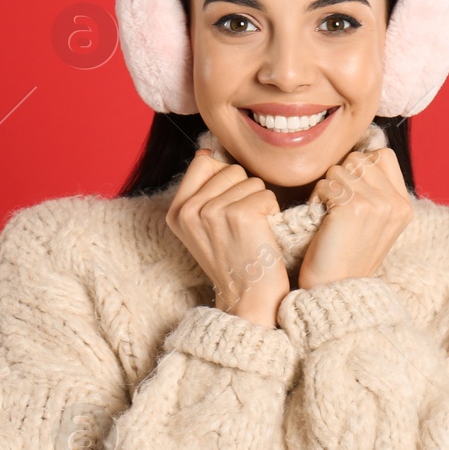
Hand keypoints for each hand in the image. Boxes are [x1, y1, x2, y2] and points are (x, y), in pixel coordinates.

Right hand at [166, 148, 289, 327]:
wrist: (248, 297)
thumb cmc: (235, 258)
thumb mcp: (204, 226)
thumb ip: (203, 191)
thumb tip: (208, 153)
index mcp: (177, 211)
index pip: (203, 162)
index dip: (225, 179)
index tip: (228, 210)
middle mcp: (189, 210)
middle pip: (230, 168)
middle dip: (244, 191)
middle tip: (241, 226)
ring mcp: (211, 212)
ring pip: (250, 180)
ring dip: (259, 203)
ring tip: (251, 232)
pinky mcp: (238, 215)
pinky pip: (265, 194)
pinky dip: (271, 212)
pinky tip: (262, 235)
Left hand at [297, 147, 412, 290]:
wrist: (334, 290)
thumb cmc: (344, 255)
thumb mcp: (373, 222)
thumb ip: (374, 190)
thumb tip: (358, 156)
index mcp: (404, 205)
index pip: (382, 156)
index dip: (359, 168)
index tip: (350, 196)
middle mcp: (395, 203)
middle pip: (358, 159)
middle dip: (340, 178)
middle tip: (337, 209)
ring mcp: (377, 204)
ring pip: (339, 169)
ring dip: (326, 189)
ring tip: (329, 217)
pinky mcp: (354, 207)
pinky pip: (325, 184)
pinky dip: (316, 199)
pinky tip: (322, 222)